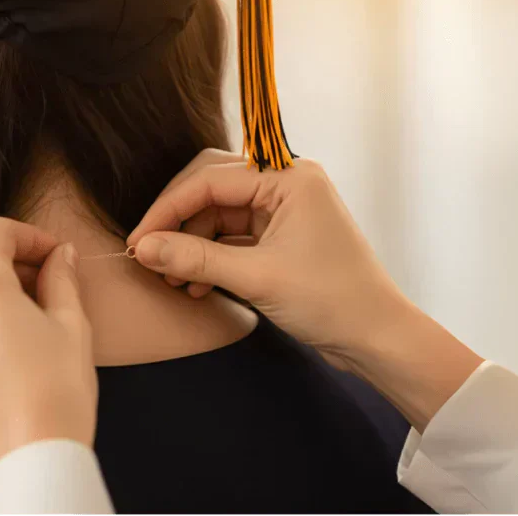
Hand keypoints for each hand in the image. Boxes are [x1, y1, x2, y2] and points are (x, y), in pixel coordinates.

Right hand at [127, 150, 482, 428]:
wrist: (378, 339)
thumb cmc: (330, 300)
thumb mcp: (256, 278)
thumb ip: (195, 259)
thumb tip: (142, 248)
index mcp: (289, 178)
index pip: (210, 181)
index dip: (167, 210)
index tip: (139, 243)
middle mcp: (286, 185)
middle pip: (212, 193)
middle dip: (179, 225)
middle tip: (150, 256)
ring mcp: (284, 212)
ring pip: (219, 218)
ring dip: (193, 247)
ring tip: (172, 280)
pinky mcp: (282, 238)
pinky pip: (234, 238)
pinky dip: (212, 259)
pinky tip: (197, 286)